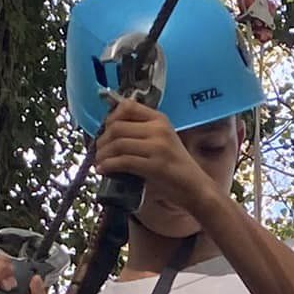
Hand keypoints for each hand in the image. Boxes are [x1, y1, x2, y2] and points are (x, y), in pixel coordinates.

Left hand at [94, 97, 216, 214]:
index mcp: (160, 120)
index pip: (128, 106)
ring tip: (100, 162)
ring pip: (118, 143)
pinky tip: (104, 170)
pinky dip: (109, 166)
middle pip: (117, 127)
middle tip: (98, 151)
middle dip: (102, 140)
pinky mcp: (155, 165)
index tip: (105, 130)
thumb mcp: (162, 141)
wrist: (195, 187)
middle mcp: (159, 129)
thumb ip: (141, 133)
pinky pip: (123, 161)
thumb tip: (110, 133)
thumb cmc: (176, 168)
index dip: (110, 117)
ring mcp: (158, 147)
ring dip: (103, 154)